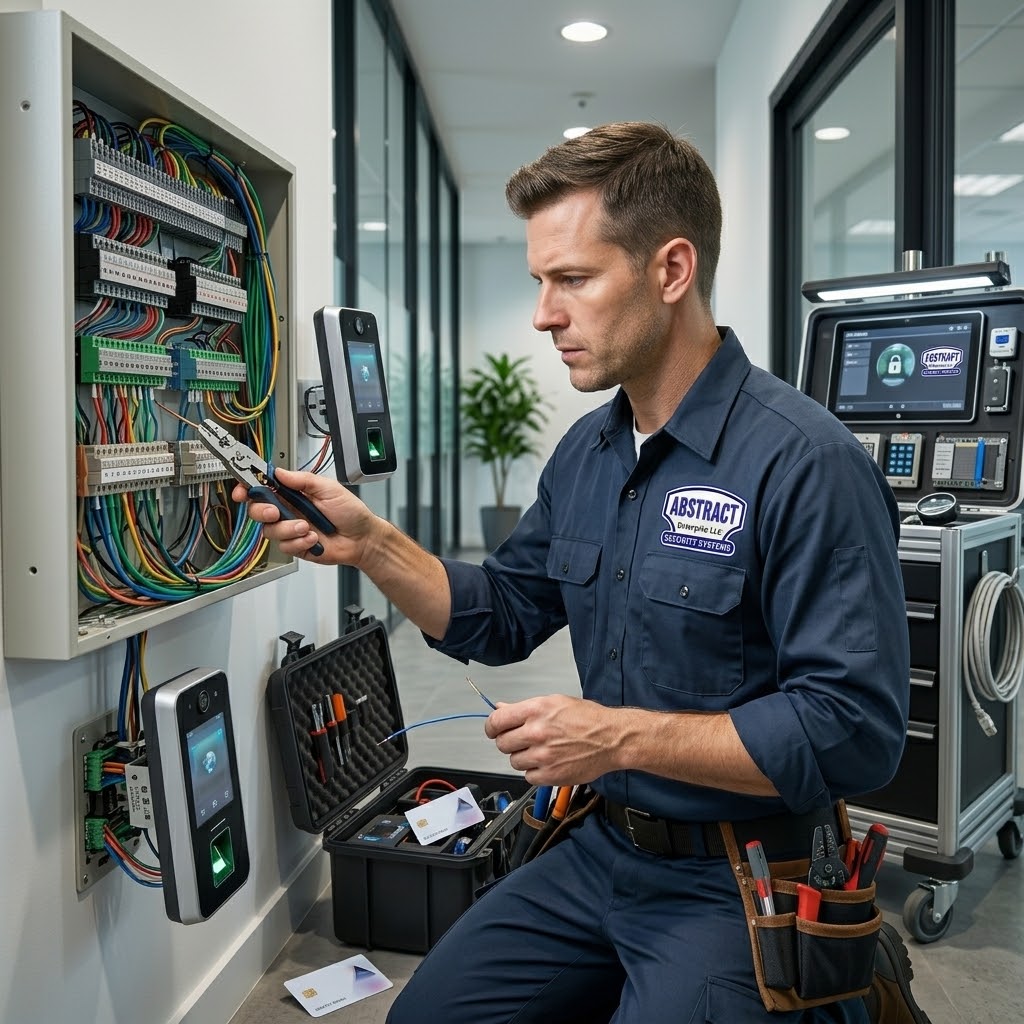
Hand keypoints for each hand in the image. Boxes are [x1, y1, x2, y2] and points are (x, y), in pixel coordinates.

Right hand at [232, 467, 375, 565]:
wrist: (362, 538)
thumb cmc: (350, 512)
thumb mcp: (328, 488)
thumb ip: (302, 480)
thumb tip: (279, 472)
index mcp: (293, 493)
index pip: (264, 488)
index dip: (248, 488)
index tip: (243, 490)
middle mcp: (289, 510)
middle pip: (258, 511)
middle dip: (262, 512)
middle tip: (276, 512)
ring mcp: (291, 529)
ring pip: (270, 531)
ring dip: (289, 529)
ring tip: (307, 527)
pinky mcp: (296, 546)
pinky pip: (285, 546)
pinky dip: (300, 542)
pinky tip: (314, 538)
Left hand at [484, 695, 617, 785]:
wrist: (612, 739)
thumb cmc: (588, 719)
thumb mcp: (555, 702)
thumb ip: (525, 708)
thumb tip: (501, 708)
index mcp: (536, 710)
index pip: (496, 720)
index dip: (491, 726)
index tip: (494, 730)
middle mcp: (537, 732)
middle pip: (502, 743)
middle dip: (509, 742)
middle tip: (522, 740)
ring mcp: (543, 755)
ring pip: (514, 761)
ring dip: (523, 757)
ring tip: (541, 751)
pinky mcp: (551, 775)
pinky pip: (528, 777)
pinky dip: (535, 772)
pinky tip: (548, 763)